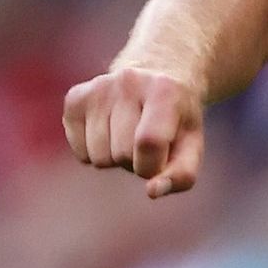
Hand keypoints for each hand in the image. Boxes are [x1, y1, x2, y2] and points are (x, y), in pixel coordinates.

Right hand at [61, 58, 213, 198]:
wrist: (157, 75)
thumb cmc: (177, 120)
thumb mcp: (191, 145)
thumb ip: (181, 175)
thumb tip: (152, 191)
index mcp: (164, 91)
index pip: (148, 143)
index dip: (152, 165)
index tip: (159, 160)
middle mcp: (128, 82)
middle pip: (121, 153)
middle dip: (134, 161)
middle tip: (144, 143)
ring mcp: (98, 87)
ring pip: (97, 156)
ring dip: (114, 158)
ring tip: (126, 136)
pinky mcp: (75, 98)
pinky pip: (80, 152)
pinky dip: (94, 153)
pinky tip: (108, 132)